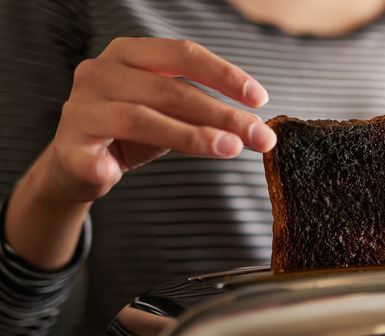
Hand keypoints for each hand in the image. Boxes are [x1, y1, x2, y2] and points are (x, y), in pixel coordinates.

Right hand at [48, 37, 275, 202]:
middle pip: (171, 90)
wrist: (78, 163)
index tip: (259, 99)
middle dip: (221, 114)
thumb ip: (205, 113)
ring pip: (141, 118)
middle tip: (257, 136)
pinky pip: (87, 157)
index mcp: (129, 54)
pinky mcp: (68, 147)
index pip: (182, 54)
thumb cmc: (131, 132)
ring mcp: (81, 109)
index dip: (224, 74)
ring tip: (227, 149)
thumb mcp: (171, 115)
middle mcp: (101, 72)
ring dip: (190, 136)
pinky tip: (113, 174)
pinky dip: (101, 165)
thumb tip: (256, 127)